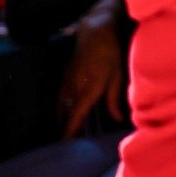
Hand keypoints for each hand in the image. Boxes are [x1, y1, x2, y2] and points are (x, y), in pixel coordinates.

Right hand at [58, 11, 125, 139]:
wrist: (94, 33)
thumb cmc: (110, 54)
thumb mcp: (116, 77)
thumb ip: (113, 99)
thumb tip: (116, 118)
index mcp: (87, 90)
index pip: (75, 116)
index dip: (69, 130)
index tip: (64, 143)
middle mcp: (73, 88)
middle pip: (65, 114)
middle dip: (64, 128)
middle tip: (66, 143)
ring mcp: (66, 81)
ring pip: (60, 106)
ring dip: (61, 119)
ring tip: (63, 131)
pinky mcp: (64, 75)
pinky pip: (58, 96)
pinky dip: (59, 107)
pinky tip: (62, 113)